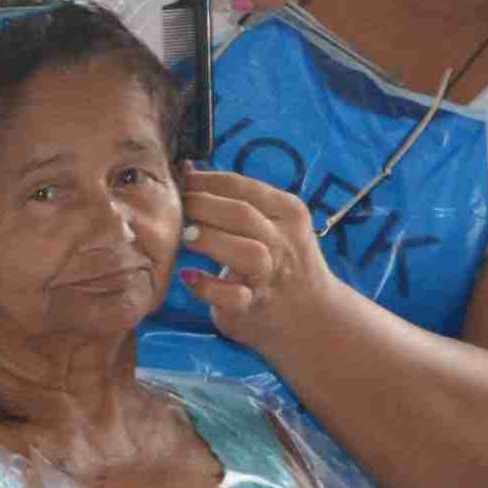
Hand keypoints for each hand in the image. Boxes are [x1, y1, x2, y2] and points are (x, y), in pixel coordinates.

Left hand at [170, 163, 347, 354]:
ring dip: (210, 240)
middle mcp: (282, 241)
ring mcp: (270, 275)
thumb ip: (236, 200)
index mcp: (287, 212)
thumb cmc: (279, 260)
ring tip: (185, 237)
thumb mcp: (271, 223)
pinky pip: (231, 296)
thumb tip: (187, 172)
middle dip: (202, 206)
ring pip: (245, 252)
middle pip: (241, 214)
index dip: (205, 181)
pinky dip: (207, 287)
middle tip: (177, 208)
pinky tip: (188, 277)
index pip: (242, 187)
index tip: (179, 179)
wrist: (310, 315)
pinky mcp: (253, 305)